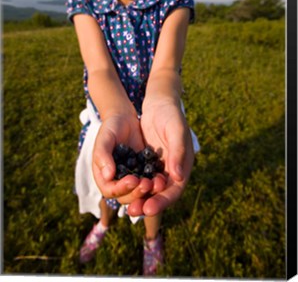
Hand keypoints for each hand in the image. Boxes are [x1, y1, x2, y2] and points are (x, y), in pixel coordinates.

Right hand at [92, 113, 165, 208]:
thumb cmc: (110, 127)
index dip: (121, 188)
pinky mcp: (144, 172)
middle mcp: (117, 181)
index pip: (110, 190)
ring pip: (139, 193)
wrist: (125, 118)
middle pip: (126, 197)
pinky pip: (150, 181)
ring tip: (157, 182)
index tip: (133, 179)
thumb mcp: (105, 138)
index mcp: (103, 176)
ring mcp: (131, 178)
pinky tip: (163, 177)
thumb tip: (108, 176)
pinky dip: (155, 182)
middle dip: (137, 193)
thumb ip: (103, 155)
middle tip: (147, 183)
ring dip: (148, 191)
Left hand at [127, 102, 193, 216]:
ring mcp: (160, 168)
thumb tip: (178, 177)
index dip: (162, 201)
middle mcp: (172, 171)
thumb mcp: (176, 131)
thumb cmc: (172, 115)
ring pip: (150, 189)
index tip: (148, 208)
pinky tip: (121, 190)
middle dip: (148, 204)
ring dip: (139, 198)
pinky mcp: (148, 163)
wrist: (160, 103)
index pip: (174, 191)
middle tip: (133, 212)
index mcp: (183, 167)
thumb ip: (177, 153)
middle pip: (161, 194)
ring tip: (127, 206)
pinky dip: (133, 185)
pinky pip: (141, 178)